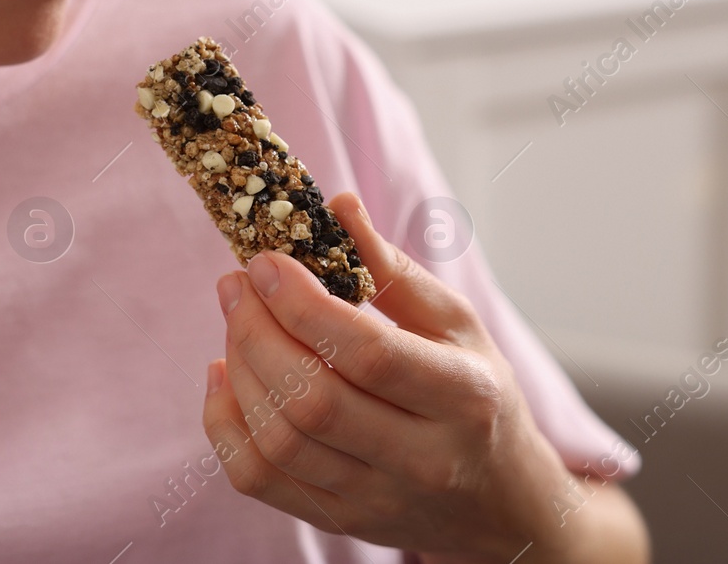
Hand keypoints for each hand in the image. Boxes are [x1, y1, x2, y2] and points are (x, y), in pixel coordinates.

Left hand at [200, 191, 646, 562]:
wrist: (502, 501)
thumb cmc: (476, 394)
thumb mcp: (456, 323)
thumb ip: (393, 269)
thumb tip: (339, 206)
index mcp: (462, 396)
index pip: (368, 353)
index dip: (304, 304)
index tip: (266, 261)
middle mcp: (422, 459)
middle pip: (313, 401)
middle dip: (256, 332)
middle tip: (237, 284)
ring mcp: (376, 499)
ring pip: (279, 442)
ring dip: (239, 369)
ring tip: (236, 320)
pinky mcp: (340, 521)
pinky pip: (259, 478)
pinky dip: (225, 422)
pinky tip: (225, 375)